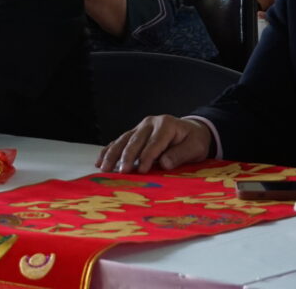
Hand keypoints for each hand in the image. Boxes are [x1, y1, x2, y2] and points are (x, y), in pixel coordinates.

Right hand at [95, 115, 212, 172]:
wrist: (192, 130)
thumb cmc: (194, 141)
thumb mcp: (195, 148)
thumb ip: (180, 154)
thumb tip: (164, 163)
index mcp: (166, 124)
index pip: (153, 143)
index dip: (147, 157)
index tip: (141, 170)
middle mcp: (150, 123)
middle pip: (135, 140)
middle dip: (126, 157)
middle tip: (121, 172)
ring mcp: (140, 127)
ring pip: (123, 140)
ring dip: (112, 154)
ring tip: (104, 168)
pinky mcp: (134, 133)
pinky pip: (119, 141)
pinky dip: (109, 151)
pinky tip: (100, 161)